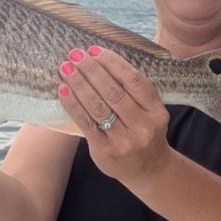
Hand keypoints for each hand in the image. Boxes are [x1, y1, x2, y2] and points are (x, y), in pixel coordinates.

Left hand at [57, 46, 171, 184]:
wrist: (149, 170)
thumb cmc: (145, 133)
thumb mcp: (151, 113)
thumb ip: (135, 92)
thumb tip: (101, 61)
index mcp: (156, 111)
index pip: (134, 81)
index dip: (113, 63)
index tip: (95, 50)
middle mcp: (143, 126)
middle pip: (114, 92)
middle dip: (92, 70)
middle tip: (75, 54)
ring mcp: (124, 140)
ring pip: (98, 106)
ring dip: (79, 83)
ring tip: (66, 67)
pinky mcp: (105, 150)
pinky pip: (86, 122)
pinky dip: (73, 104)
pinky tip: (64, 89)